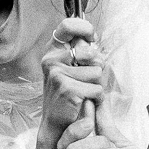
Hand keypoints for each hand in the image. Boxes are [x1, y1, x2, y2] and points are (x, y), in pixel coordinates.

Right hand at [38, 16, 102, 134]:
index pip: (67, 25)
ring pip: (97, 72)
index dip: (84, 28)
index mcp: (52, 51)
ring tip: (83, 92)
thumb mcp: (70, 69)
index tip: (91, 37)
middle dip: (96, 67)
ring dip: (96, 84)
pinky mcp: (67, 88)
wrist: (56, 123)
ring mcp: (57, 74)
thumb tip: (93, 42)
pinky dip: (96, 97)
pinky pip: (97, 88)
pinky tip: (84, 101)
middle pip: (91, 53)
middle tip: (86, 79)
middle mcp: (51, 60)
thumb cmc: (67, 95)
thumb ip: (80, 53)